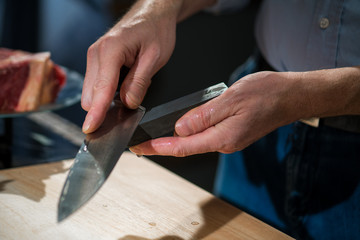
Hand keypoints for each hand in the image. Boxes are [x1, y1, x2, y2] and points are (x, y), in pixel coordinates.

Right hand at [81, 1, 176, 132]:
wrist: (152, 14)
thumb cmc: (155, 30)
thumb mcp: (155, 58)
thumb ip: (139, 82)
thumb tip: (127, 104)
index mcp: (111, 51)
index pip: (102, 89)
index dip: (97, 112)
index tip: (91, 129)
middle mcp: (97, 53)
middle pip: (91, 95)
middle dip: (106, 108)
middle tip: (132, 103)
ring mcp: (94, 56)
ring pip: (93, 92)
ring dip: (109, 99)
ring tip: (133, 87)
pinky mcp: (97, 60)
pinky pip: (98, 85)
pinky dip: (109, 92)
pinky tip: (126, 84)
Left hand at [129, 71, 304, 155]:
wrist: (291, 96)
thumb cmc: (267, 94)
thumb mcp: (231, 99)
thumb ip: (204, 115)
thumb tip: (180, 128)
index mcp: (223, 137)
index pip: (183, 147)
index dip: (159, 148)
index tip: (140, 148)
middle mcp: (224, 143)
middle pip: (186, 147)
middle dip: (162, 146)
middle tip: (140, 143)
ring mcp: (228, 140)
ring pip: (195, 141)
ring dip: (175, 140)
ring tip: (154, 137)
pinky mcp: (231, 134)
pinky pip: (205, 135)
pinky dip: (190, 133)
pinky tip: (181, 128)